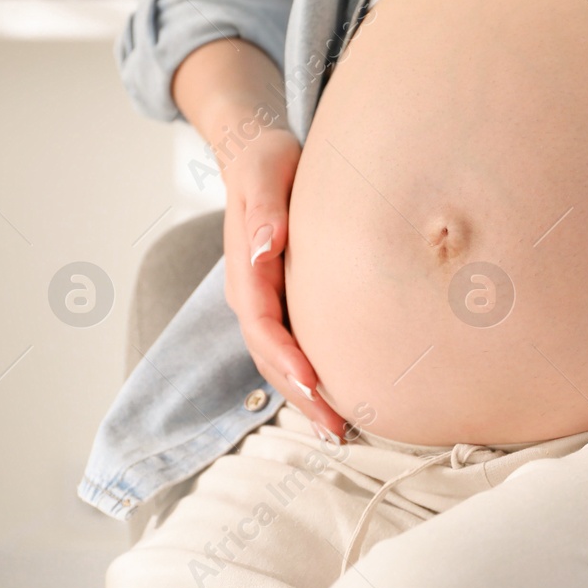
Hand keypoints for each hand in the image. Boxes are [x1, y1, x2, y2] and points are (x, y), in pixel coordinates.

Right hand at [221, 125, 347, 440]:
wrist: (258, 157)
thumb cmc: (267, 163)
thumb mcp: (266, 174)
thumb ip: (264, 211)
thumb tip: (264, 247)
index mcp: (246, 270)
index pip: (263, 325)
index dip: (287, 358)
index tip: (316, 384)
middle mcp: (251, 294)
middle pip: (271, 357)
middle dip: (302, 396)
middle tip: (337, 430)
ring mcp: (265, 302)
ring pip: (280, 361)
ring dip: (306, 397)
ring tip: (340, 430)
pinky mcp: (282, 302)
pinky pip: (293, 348)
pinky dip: (312, 377)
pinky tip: (340, 398)